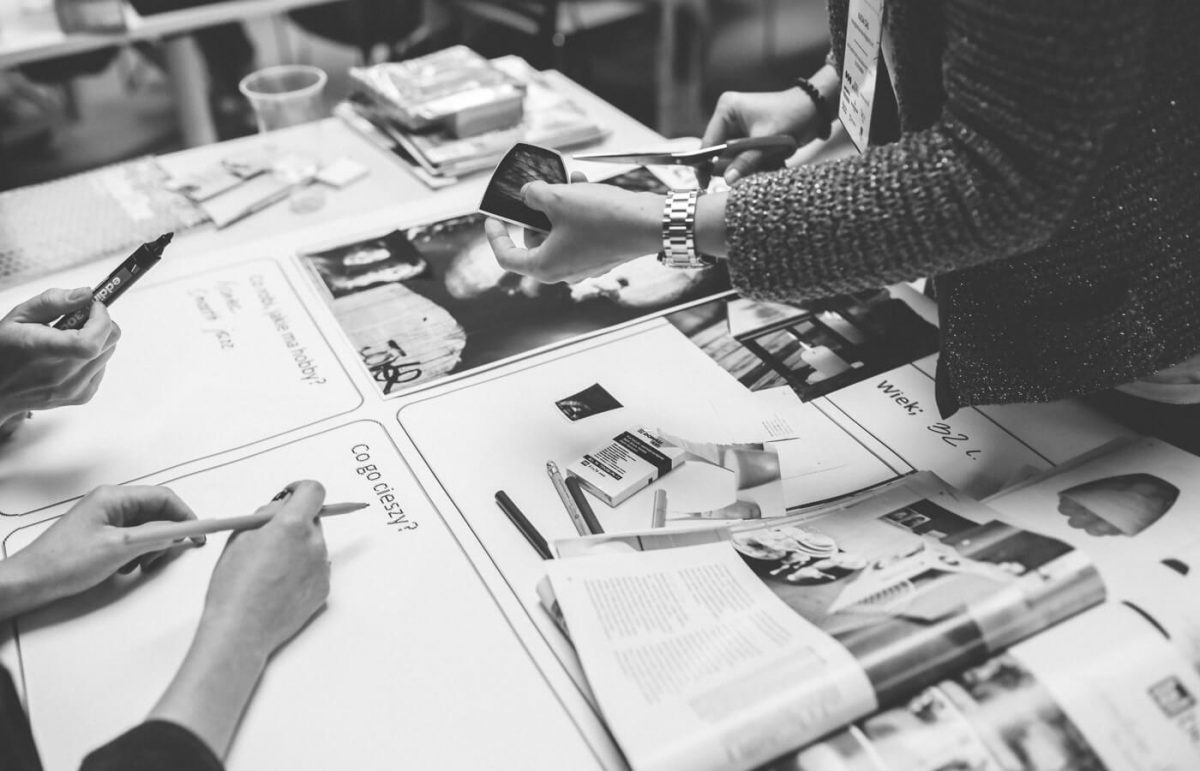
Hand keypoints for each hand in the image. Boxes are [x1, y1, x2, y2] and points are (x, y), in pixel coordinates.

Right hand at [0, 288, 120, 428]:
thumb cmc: (4, 351)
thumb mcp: (19, 316)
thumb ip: (52, 301)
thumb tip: (86, 294)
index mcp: (42, 352)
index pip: (89, 342)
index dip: (100, 319)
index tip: (93, 306)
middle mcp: (61, 375)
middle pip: (109, 341)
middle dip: (101, 322)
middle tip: (80, 317)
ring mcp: (74, 389)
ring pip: (109, 352)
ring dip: (97, 338)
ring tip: (69, 338)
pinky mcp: (83, 396)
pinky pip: (103, 366)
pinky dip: (94, 355)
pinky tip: (70, 355)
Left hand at [0, 485, 199, 617]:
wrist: (31, 582)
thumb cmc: (64, 562)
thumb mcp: (118, 549)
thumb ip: (154, 537)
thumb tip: (181, 531)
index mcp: (113, 498)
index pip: (163, 497)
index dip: (185, 515)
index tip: (198, 533)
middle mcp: (110, 504)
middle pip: (156, 513)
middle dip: (166, 535)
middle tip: (167, 555)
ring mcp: (105, 520)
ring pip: (145, 529)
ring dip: (151, 547)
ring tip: (141, 566)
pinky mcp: (101, 536)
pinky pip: (132, 540)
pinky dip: (138, 554)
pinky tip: (128, 568)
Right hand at [199, 480, 329, 659]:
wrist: (241, 629)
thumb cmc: (233, 586)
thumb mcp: (240, 537)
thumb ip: (265, 516)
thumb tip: (279, 508)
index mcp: (292, 525)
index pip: (314, 491)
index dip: (301, 490)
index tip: (291, 495)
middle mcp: (313, 543)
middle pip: (313, 519)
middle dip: (295, 522)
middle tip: (270, 539)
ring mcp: (321, 567)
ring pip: (313, 545)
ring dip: (298, 547)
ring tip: (270, 569)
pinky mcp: (324, 588)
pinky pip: (315, 568)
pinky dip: (302, 570)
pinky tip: (279, 585)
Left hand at [486, 172, 662, 284]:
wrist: (648, 224)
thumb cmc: (604, 218)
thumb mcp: (558, 198)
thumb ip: (534, 195)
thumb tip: (528, 194)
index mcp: (545, 267)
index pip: (507, 257)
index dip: (495, 236)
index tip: (493, 220)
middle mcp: (564, 271)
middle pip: (535, 242)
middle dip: (535, 213)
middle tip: (537, 192)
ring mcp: (584, 264)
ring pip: (559, 233)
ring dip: (559, 206)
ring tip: (566, 182)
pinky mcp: (600, 254)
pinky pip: (579, 232)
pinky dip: (577, 212)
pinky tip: (582, 187)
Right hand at [701, 88, 820, 183]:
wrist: (814, 109)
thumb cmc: (791, 115)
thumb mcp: (767, 141)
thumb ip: (746, 162)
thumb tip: (727, 180)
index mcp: (726, 110)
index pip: (708, 143)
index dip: (705, 165)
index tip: (705, 184)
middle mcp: (728, 116)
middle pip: (719, 152)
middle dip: (736, 165)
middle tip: (755, 169)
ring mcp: (738, 125)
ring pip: (733, 157)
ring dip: (749, 165)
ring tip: (770, 160)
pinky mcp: (748, 134)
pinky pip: (744, 156)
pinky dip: (756, 162)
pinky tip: (772, 159)